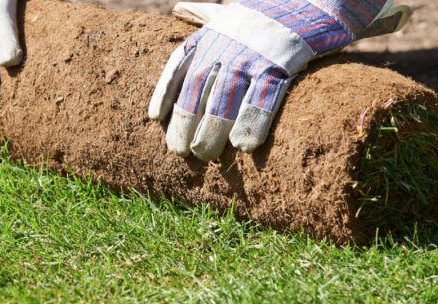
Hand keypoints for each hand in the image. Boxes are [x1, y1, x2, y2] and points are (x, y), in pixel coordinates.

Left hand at [149, 0, 410, 160]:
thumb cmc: (272, 11)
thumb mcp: (232, 12)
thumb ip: (205, 14)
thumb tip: (179, 7)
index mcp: (213, 32)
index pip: (180, 63)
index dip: (166, 91)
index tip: (154, 117)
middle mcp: (228, 42)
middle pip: (198, 86)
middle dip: (185, 120)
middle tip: (180, 151)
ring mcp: (254, 52)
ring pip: (226, 96)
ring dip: (212, 129)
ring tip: (205, 156)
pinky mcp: (284, 62)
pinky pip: (264, 97)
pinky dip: (252, 122)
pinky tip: (243, 146)